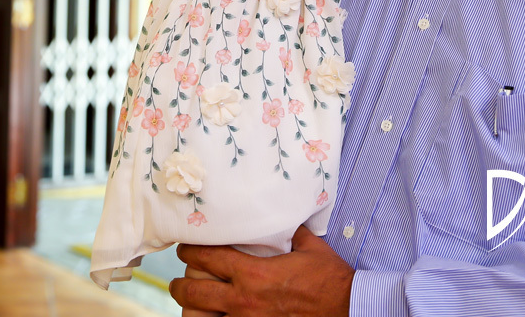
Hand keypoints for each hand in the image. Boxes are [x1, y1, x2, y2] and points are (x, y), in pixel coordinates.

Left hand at [169, 225, 353, 316]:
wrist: (347, 309)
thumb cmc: (329, 279)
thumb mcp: (310, 247)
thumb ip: (293, 232)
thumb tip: (288, 217)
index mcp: (254, 273)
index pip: (208, 259)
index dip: (191, 251)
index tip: (185, 248)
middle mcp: (244, 300)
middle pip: (194, 292)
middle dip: (179, 285)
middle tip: (177, 280)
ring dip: (192, 311)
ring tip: (188, 306)